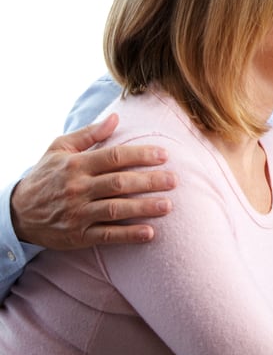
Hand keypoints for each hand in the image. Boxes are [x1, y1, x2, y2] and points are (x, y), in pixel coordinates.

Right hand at [10, 114, 176, 248]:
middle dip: (149, 181)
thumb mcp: (59, 149)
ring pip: (115, 210)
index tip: (164, 155)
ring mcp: (78, 214)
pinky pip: (107, 236)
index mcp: (76, 165)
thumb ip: (88, 134)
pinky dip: (128, 235)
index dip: (141, 155)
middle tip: (174, 180)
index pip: (114, 157)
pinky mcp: (78, 236)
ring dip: (144, 208)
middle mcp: (77, 189)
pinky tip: (149, 233)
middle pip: (119, 183)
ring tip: (168, 205)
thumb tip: (116, 117)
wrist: (16, 213)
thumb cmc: (45, 176)